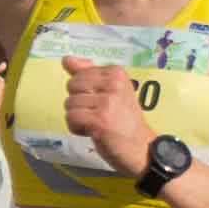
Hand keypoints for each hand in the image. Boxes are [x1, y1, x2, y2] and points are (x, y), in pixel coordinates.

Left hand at [57, 55, 150, 176]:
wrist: (142, 149)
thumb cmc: (124, 121)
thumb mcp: (110, 92)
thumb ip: (88, 74)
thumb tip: (66, 59)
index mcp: (116, 73)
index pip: (80, 74)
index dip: (84, 91)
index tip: (101, 102)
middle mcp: (113, 83)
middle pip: (71, 86)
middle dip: (78, 103)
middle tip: (98, 114)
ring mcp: (106, 102)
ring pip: (69, 103)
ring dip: (78, 118)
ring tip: (97, 124)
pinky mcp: (99, 120)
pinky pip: (71, 118)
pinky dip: (77, 128)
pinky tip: (92, 132)